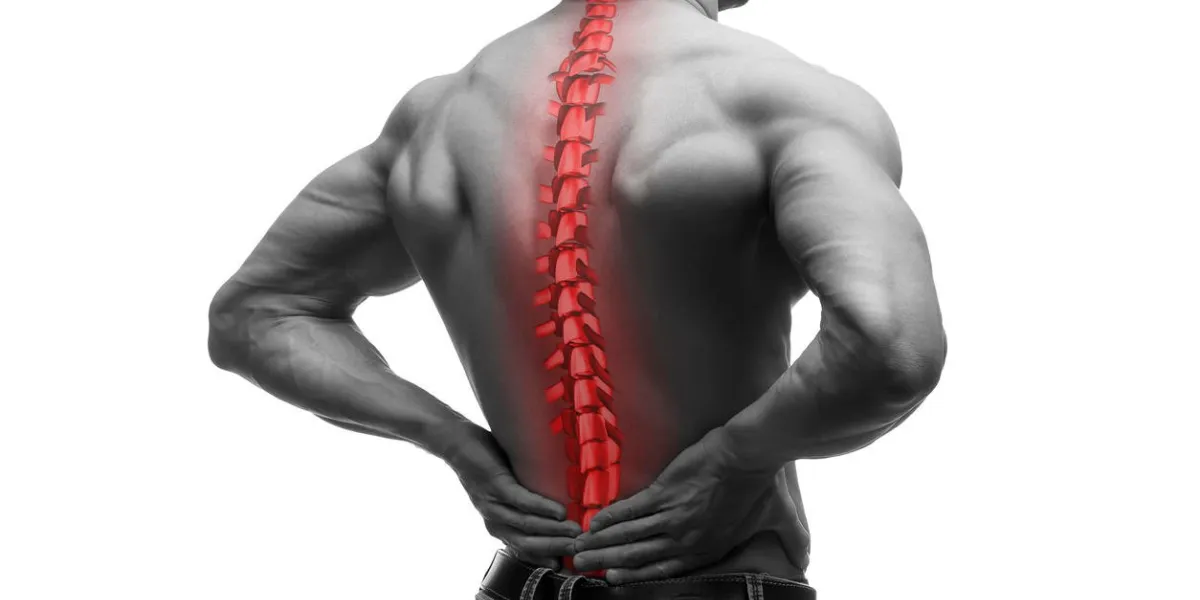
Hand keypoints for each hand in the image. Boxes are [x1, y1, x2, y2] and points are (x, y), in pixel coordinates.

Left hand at [442, 420, 582, 567]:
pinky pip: (521, 501)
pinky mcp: (495, 485)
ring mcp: (494, 504)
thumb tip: (558, 507)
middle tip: (579, 547)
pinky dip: (542, 508)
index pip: (524, 550)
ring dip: (553, 530)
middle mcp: (494, 520)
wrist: (457, 444)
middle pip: (527, 543)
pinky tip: (559, 511)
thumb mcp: (506, 492)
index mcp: (499, 525)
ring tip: (574, 530)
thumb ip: (525, 503)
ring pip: (526, 525)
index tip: (568, 563)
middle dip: (555, 547)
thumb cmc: (487, 465)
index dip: (546, 558)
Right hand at [570, 426, 779, 582]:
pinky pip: (632, 509)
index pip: (664, 568)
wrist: (749, 454)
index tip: (614, 578)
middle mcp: (686, 537)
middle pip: (639, 556)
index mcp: (708, 548)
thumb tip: (808, 561)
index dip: (636, 574)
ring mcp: (673, 515)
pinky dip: (611, 516)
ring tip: (580, 547)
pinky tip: (594, 520)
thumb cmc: (765, 486)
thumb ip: (793, 542)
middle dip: (608, 562)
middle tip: (583, 566)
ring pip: (630, 535)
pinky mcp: (664, 491)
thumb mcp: (782, 520)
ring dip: (602, 542)